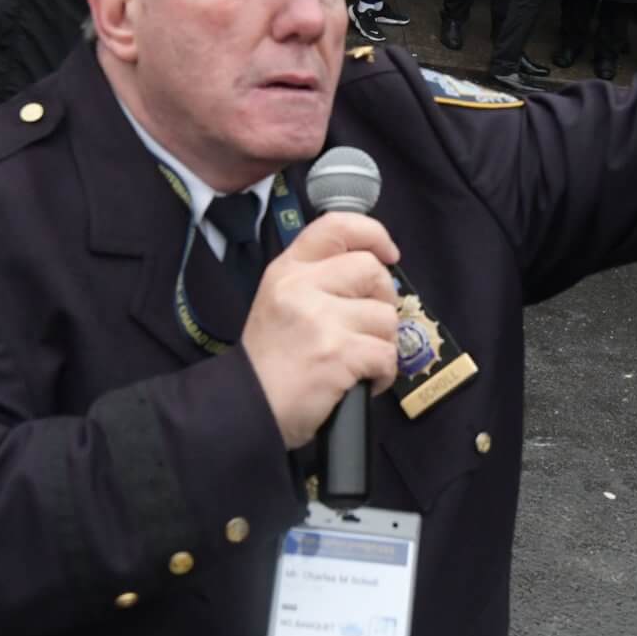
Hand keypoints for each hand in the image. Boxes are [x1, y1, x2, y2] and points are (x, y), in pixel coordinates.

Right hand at [240, 212, 403, 448]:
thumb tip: (376, 273)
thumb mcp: (280, 303)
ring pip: (386, 317)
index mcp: (287, 270)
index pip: (337, 227)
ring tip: (358, 361)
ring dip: (382, 343)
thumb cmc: (270, 362)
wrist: (247, 408)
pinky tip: (363, 382)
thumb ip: (318, 280)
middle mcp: (301, 287)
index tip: (389, 254)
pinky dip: (383, 374)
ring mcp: (320, 320)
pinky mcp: (338, 353)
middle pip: (372, 271)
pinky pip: (387, 355)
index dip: (373, 234)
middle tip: (370, 326)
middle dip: (384, 300)